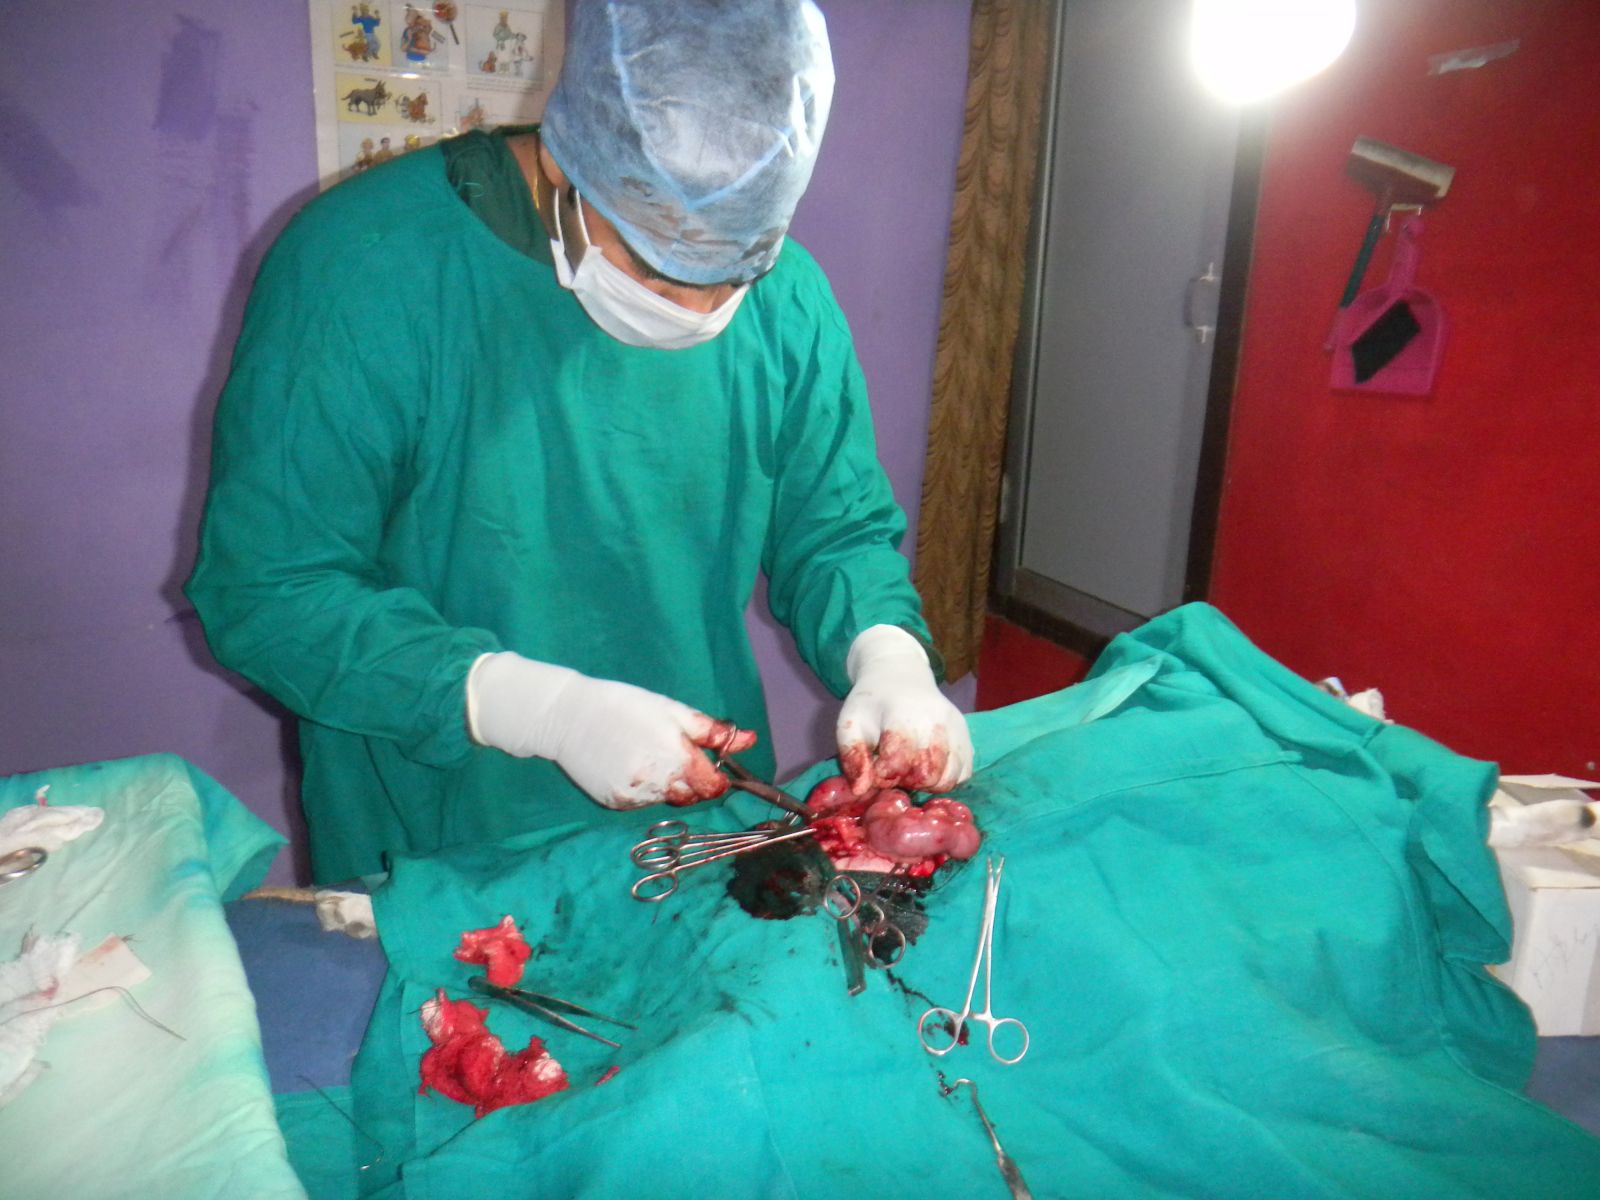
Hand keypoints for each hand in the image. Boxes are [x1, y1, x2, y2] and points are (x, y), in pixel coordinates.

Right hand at [466, 652, 754, 808]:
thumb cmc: (623, 706)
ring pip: (666, 799)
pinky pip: (642, 802)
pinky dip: (643, 789)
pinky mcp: (615, 803)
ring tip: (645, 755)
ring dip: (666, 785)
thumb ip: (712, 731)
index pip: (713, 787)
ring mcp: (634, 796)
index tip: (710, 769)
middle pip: (691, 796)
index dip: (717, 779)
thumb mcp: (672, 711)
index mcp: (677, 758)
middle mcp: (658, 783)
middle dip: (692, 782)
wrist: (567, 716)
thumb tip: (750, 740)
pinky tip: (628, 765)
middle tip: (672, 755)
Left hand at [836, 625, 973, 797]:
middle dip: (907, 782)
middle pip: (927, 775)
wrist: (901, 676)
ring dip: (928, 784)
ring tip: (911, 769)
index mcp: (903, 717)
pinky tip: (929, 766)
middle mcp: (936, 723)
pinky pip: (963, 773)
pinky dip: (947, 778)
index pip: (899, 764)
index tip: (876, 767)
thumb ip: (852, 757)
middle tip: (894, 770)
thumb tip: (860, 791)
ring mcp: (956, 729)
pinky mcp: (966, 736)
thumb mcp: (850, 724)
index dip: (883, 775)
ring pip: (949, 778)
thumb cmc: (873, 704)